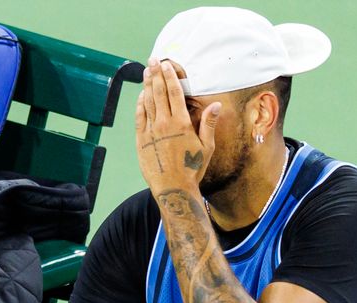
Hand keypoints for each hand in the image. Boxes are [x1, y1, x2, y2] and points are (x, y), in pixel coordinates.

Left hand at [135, 58, 221, 195]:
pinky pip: (139, 117)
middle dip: (156, 74)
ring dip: (147, 85)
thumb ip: (209, 124)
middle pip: (158, 93)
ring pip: (147, 103)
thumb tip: (217, 105)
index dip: (170, 77)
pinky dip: (140, 104)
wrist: (173, 189)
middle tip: (153, 60)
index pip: (174, 93)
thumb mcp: (207, 147)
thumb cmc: (193, 169)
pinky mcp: (141, 140)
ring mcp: (150, 132)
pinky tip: (141, 96)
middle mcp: (164, 124)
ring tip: (147, 72)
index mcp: (181, 124)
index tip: (167, 64)